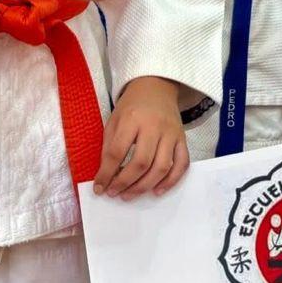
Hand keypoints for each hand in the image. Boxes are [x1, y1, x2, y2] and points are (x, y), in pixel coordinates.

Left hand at [94, 76, 187, 197]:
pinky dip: (171, 181)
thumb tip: (106, 176)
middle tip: (115, 193)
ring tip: (130, 195)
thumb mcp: (114, 120)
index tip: (99, 188)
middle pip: (141, 163)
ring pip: (162, 167)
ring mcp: (171, 133)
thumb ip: (109, 146)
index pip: (117, 152)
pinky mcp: (183, 139)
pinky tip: (157, 190)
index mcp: (131, 119)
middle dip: (125, 183)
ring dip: (145, 186)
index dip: (106, 174)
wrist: (157, 87)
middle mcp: (154, 126)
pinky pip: (182, 164)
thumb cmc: (132, 106)